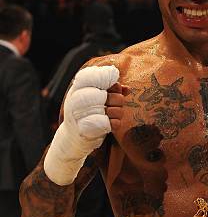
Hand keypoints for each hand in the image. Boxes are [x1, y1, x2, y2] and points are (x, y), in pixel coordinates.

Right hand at [44, 65, 124, 185]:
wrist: (72, 140)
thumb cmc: (88, 115)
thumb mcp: (97, 99)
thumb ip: (111, 91)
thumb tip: (126, 88)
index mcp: (76, 89)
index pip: (91, 76)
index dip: (106, 77)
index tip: (115, 85)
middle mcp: (74, 101)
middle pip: (105, 94)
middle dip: (117, 99)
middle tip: (117, 104)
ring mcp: (78, 116)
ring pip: (109, 109)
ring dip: (117, 113)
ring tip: (113, 115)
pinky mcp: (85, 131)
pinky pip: (109, 124)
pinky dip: (115, 124)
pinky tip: (112, 124)